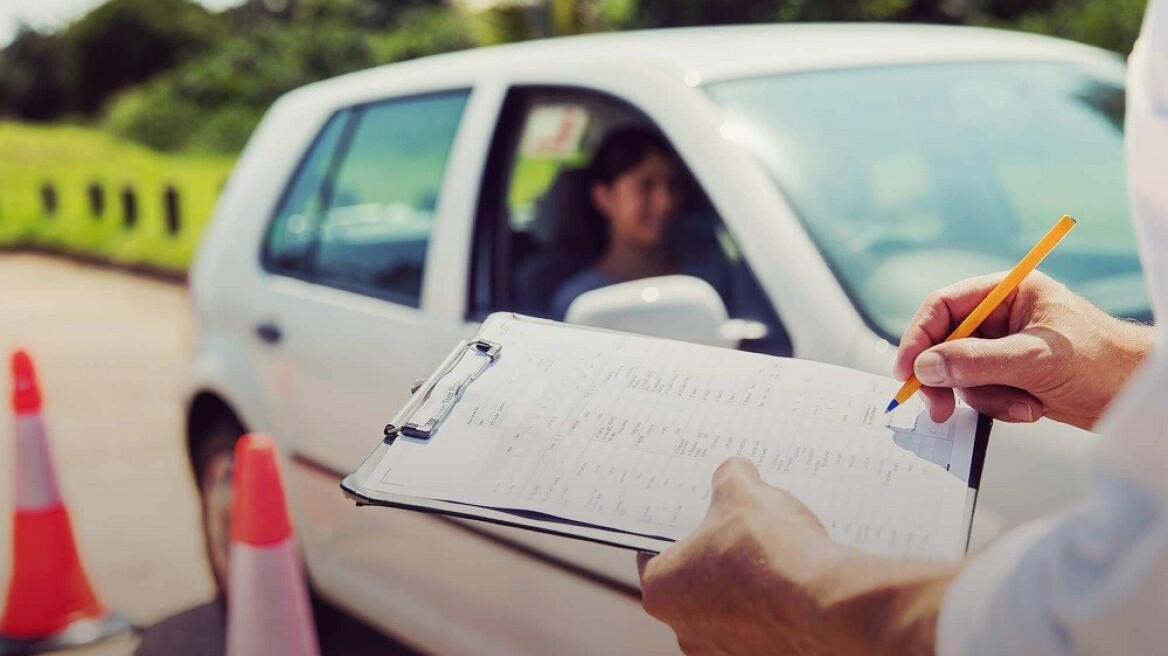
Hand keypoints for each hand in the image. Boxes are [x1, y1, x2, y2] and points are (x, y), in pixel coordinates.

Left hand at [637, 459, 956, 655]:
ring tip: (774, 553)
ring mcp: (725, 652)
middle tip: (741, 528)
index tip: (696, 514)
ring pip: (728, 607)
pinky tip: (794, 580)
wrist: (829, 604)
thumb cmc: (772, 552)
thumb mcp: (743, 492)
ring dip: (746, 584)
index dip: (677, 527)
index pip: (654, 551)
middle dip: (716, 555)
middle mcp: (686, 631)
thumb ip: (729, 477)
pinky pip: (762, 626)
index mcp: (662, 591)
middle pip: (693, 582)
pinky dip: (773, 607)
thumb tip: (735, 473)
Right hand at [894, 272, 1151, 429]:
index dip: (919, 337)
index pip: (945, 306)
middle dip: (947, 377)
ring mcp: (1006, 348)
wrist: (1140, 396)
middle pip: (946, 343)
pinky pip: (982, 393)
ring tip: (1023, 404)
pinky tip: (1032, 408)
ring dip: (985, 397)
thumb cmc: (1104, 363)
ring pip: (962, 374)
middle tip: (938, 408)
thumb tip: (925, 367)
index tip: (907, 371)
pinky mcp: (1012, 377)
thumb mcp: (1035, 359)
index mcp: (1009, 293)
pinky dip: (1000, 406)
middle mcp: (1003, 317)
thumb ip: (976, 361)